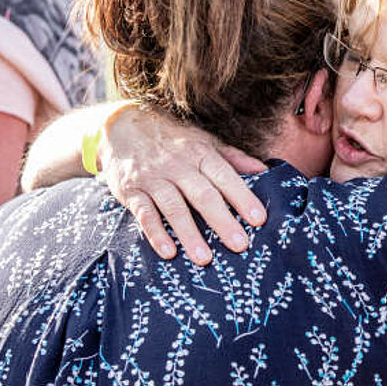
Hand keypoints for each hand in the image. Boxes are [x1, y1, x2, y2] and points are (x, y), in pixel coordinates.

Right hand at [98, 105, 267, 264]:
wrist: (121, 125)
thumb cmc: (174, 140)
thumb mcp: (205, 142)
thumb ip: (234, 158)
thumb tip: (266, 171)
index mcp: (200, 154)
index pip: (225, 177)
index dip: (243, 198)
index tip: (259, 220)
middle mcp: (178, 166)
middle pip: (203, 195)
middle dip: (222, 221)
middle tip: (240, 245)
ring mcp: (153, 178)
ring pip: (174, 208)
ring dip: (190, 234)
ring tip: (205, 260)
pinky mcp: (131, 190)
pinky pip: (144, 213)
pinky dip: (155, 233)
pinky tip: (168, 253)